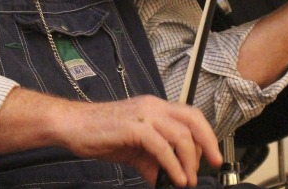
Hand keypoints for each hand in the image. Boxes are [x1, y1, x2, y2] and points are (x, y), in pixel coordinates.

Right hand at [55, 95, 221, 186]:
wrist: (74, 126)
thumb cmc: (100, 132)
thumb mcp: (134, 149)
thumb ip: (153, 162)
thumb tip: (167, 179)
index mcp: (155, 108)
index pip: (191, 116)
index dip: (206, 135)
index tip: (213, 156)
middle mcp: (153, 107)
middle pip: (192, 120)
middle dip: (208, 143)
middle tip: (213, 164)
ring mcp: (144, 115)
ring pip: (180, 134)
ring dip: (189, 160)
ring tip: (187, 180)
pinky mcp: (134, 127)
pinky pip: (161, 146)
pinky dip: (172, 164)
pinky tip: (173, 177)